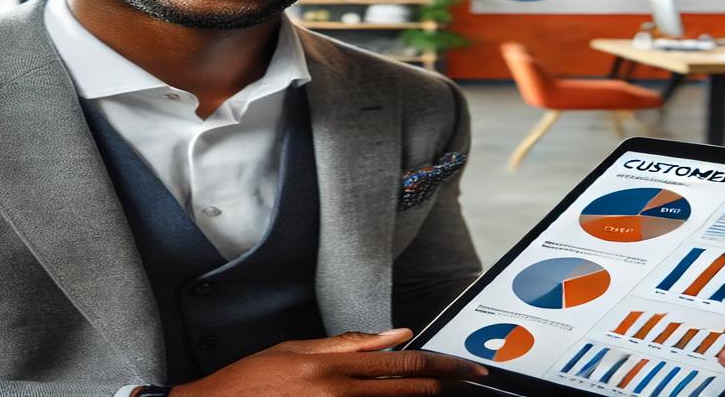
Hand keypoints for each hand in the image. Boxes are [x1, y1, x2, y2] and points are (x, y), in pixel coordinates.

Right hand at [169, 328, 487, 396]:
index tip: (468, 370)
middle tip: (471, 382)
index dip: (442, 367)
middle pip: (408, 391)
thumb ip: (351, 343)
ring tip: (442, 393)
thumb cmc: (253, 380)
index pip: (403, 364)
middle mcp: (341, 394)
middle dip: (444, 387)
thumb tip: (396, 334)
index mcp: (335, 366)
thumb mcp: (299, 349)